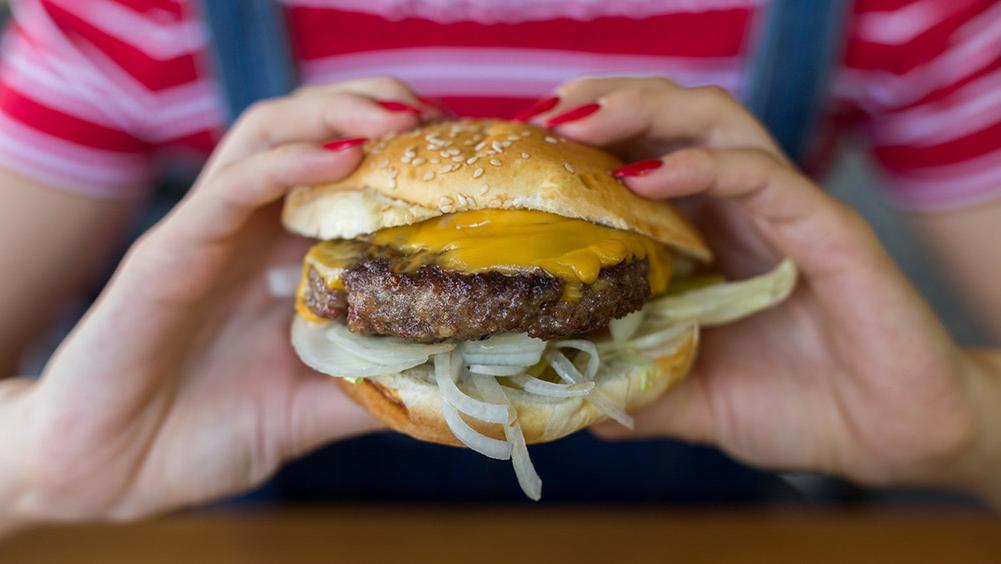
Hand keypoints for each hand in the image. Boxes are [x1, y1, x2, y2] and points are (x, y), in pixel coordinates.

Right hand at [1, 78, 438, 521]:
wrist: (110, 472)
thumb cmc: (202, 435)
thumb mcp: (305, 412)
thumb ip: (364, 393)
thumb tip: (443, 388)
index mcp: (282, 260)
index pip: (344, 177)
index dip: (401, 155)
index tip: (461, 154)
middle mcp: (250, 233)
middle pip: (310, 135)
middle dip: (374, 111)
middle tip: (436, 116)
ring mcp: (209, 235)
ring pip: (268, 137)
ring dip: (334, 114)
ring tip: (396, 115)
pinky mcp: (170, 251)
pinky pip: (229, 190)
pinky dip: (284, 164)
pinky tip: (336, 156)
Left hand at [529, 77, 1000, 496]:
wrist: (891, 439)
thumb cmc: (799, 407)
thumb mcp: (693, 400)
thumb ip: (637, 388)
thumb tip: (569, 398)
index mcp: (708, 236)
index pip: (642, 157)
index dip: (583, 143)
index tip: (522, 149)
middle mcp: (740, 210)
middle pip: (670, 119)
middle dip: (605, 104)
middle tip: (542, 117)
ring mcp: (785, 212)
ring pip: (715, 123)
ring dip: (643, 110)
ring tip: (581, 123)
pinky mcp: (828, 230)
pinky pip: (763, 175)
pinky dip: (704, 165)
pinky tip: (649, 176)